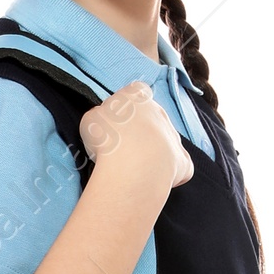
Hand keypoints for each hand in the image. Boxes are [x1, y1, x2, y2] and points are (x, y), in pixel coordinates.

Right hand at [80, 78, 192, 206]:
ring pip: (164, 143)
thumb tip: (103, 124)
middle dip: (139, 133)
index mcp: (137, 96)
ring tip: (135, 169)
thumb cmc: (109, 138)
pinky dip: (169, 174)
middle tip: (122, 151)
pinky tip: (153, 180)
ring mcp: (173, 136)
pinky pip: (178, 166)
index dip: (126, 107)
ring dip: (153, 154)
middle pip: (151, 119)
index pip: (135, 92)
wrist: (133, 164)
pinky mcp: (182, 160)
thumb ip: (100, 117)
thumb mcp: (90, 120)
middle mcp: (159, 111)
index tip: (116, 123)